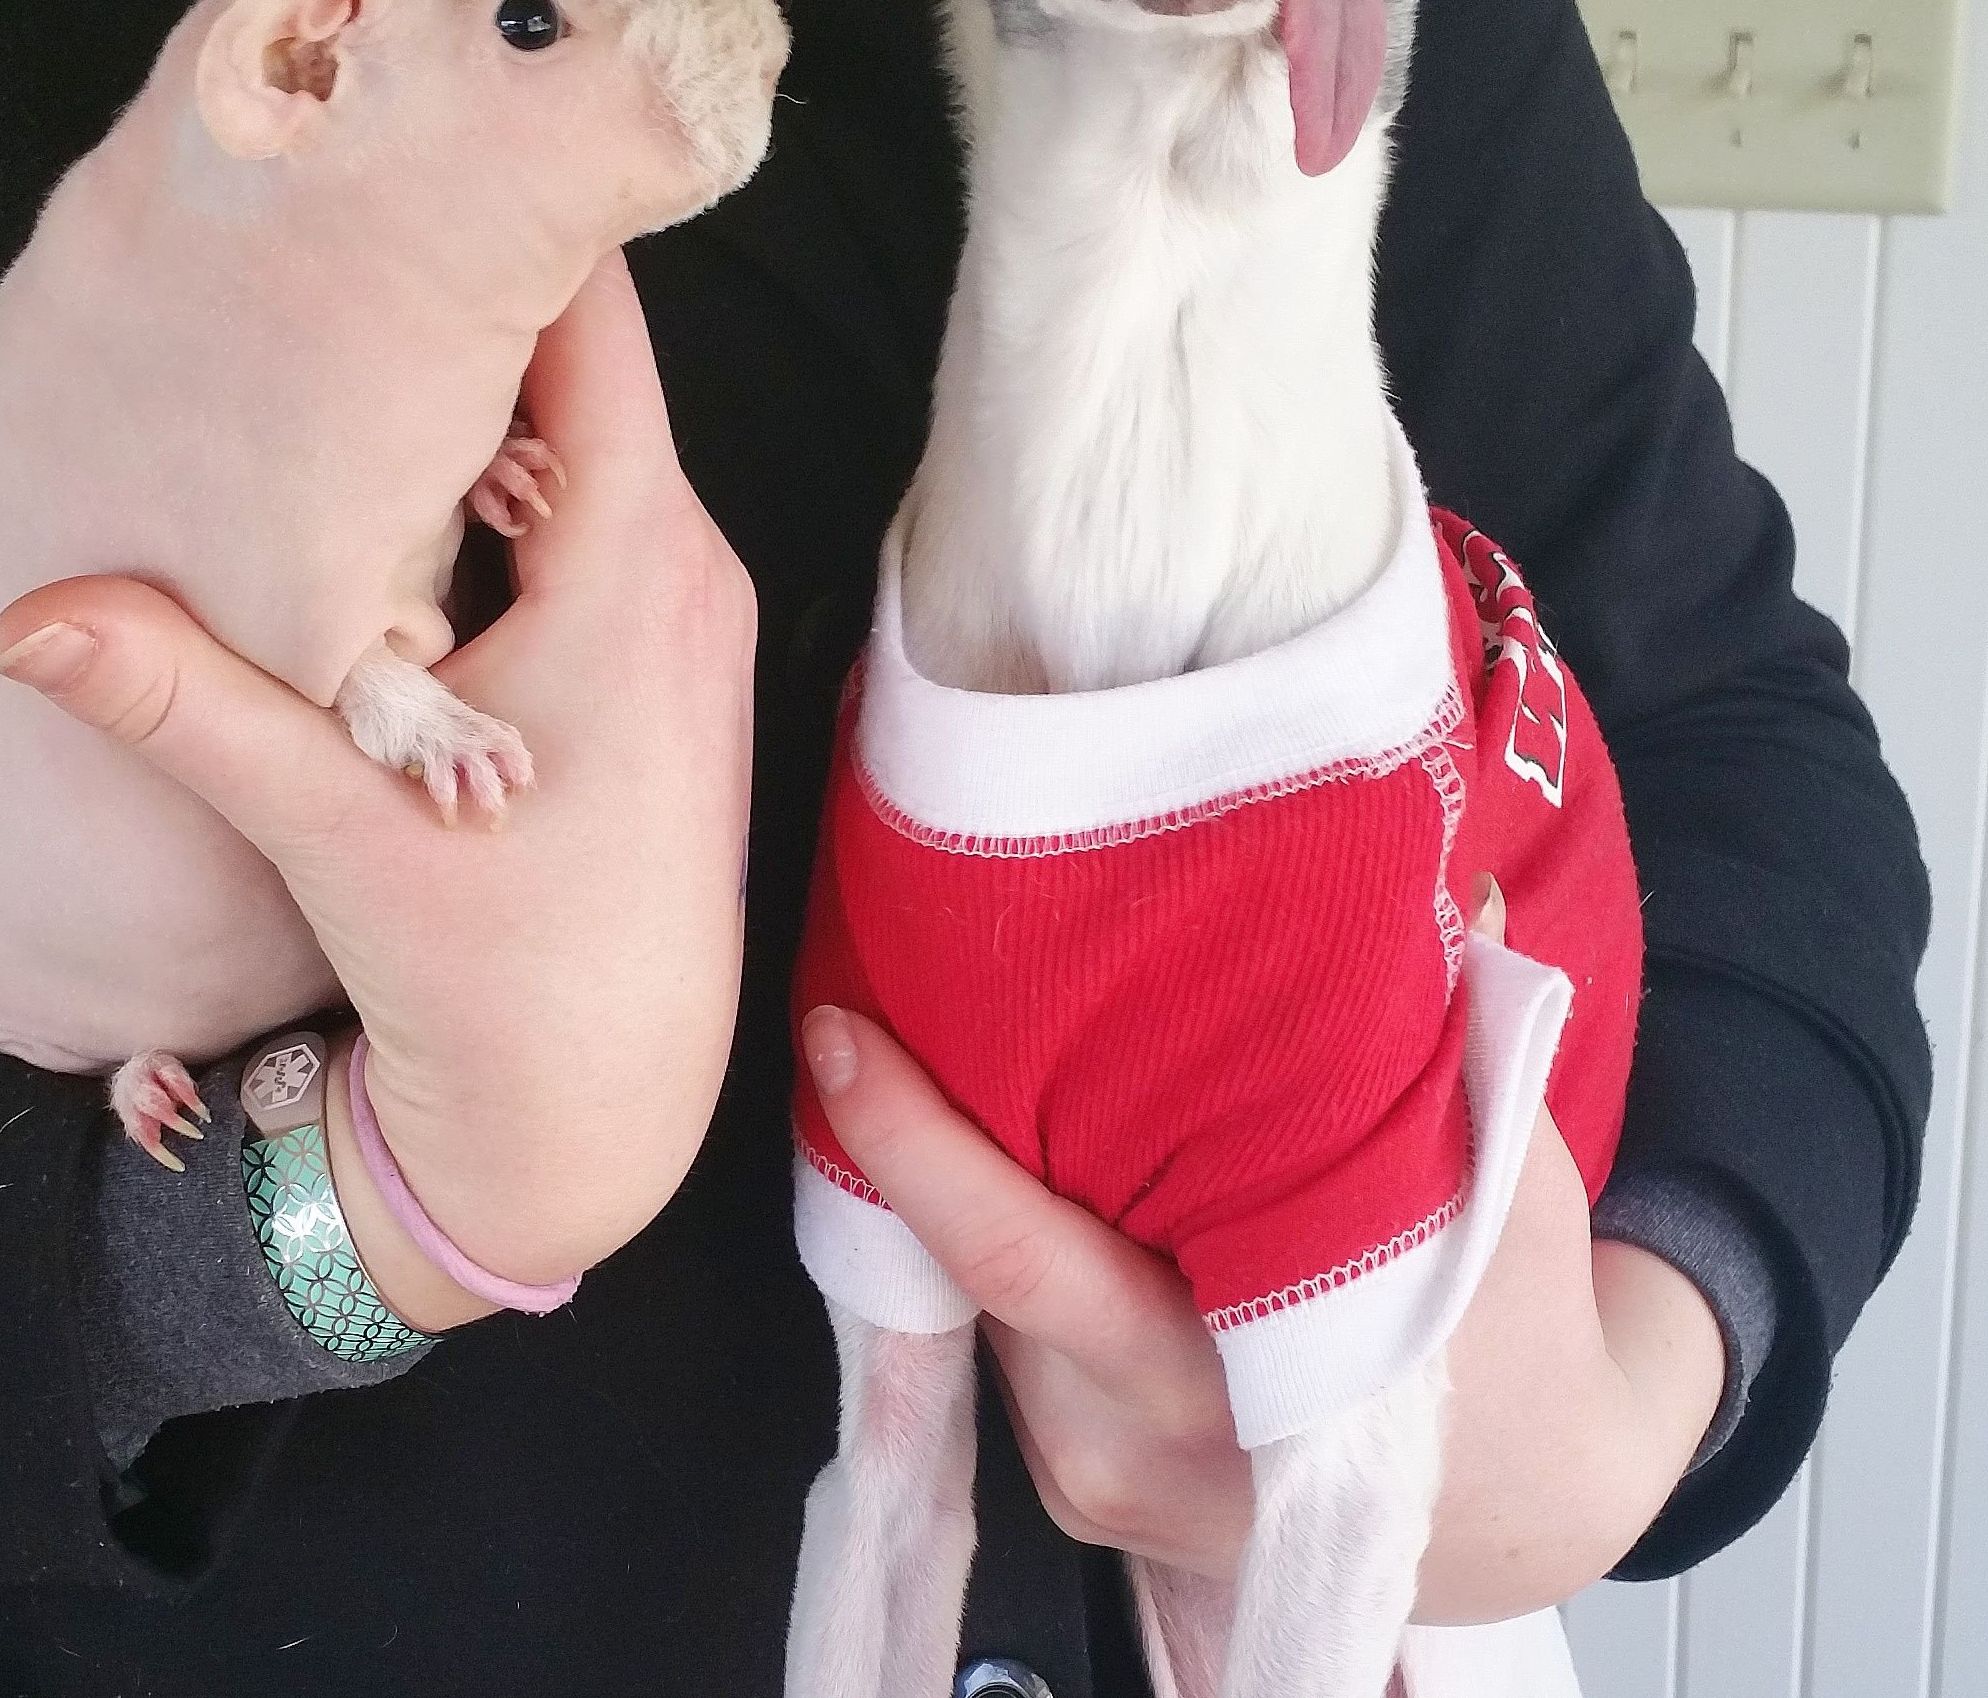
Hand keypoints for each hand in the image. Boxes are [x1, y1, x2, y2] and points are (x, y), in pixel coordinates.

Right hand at [0, 252, 755, 1324]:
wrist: (598, 1118)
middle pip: (578, 368)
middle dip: (463, 302)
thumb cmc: (497, 980)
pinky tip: (402, 479)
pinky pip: (588, 510)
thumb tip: (26, 621)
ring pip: (578, 440)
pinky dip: (503, 476)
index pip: (592, 330)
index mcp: (634, 566)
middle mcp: (684, 564)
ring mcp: (683, 608)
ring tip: (350, 328)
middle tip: (335, 229)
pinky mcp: (660, 652)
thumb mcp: (329, 829)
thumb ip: (184, 709)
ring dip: (475, 396)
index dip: (510, 229)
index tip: (411, 149)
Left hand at [801, 986, 1725, 1620]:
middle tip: (856, 1005)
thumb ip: (1452, 1025)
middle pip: (974, 1273)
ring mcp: (1104, 1488)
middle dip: (909, 1141)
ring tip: (928, 1060)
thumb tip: (1424, 869)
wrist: (1537, 1509)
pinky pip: (1006, 1352)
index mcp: (1243, 1378)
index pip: (1022, 1254)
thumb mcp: (1508, 1169)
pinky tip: (1007, 1162)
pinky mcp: (1083, 1495)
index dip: (918, 1144)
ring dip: (955, 1193)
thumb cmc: (1518, 1324)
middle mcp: (1144, 1448)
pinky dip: (997, 1253)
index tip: (840, 1032)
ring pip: (981, 1310)